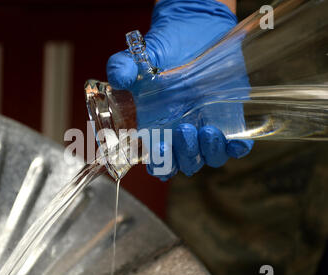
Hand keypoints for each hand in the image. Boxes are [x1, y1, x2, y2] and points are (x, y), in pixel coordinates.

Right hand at [106, 0, 252, 180]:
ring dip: (209, 151)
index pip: (157, 161)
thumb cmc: (166, 48)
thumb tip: (118, 78)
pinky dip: (237, 147)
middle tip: (183, 130)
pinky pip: (238, 145)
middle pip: (185, 163)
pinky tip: (234, 139)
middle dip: (184, 155)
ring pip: (211, 158)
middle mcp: (182, 133)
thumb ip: (124, 66)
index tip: (159, 151)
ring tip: (206, 130)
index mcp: (157, 127)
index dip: (159, 164)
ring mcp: (207, 127)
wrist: (196, 28)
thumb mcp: (141, 56)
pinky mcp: (231, 118)